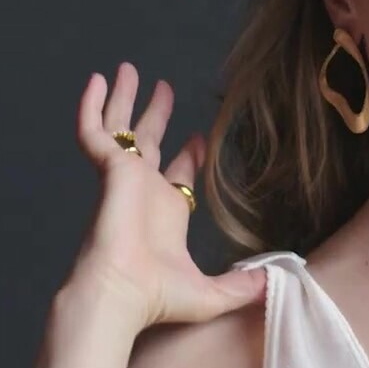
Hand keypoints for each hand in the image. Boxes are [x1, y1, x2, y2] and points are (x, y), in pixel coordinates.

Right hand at [66, 61, 267, 332]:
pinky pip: (94, 132)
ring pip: (120, 129)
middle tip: (162, 87)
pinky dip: (92, 107)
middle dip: (154, 114)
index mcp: (167, 215)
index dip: (188, 154)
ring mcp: (124, 178)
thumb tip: (276, 283)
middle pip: (148, 143)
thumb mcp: (213, 294)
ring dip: (124, 100)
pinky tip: (96, 81)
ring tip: (128, 69)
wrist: (122, 293)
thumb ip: (244, 286)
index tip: (196, 136)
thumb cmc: (159, 298)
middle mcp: (144, 191)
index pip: (177, 174)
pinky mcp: (108, 170)